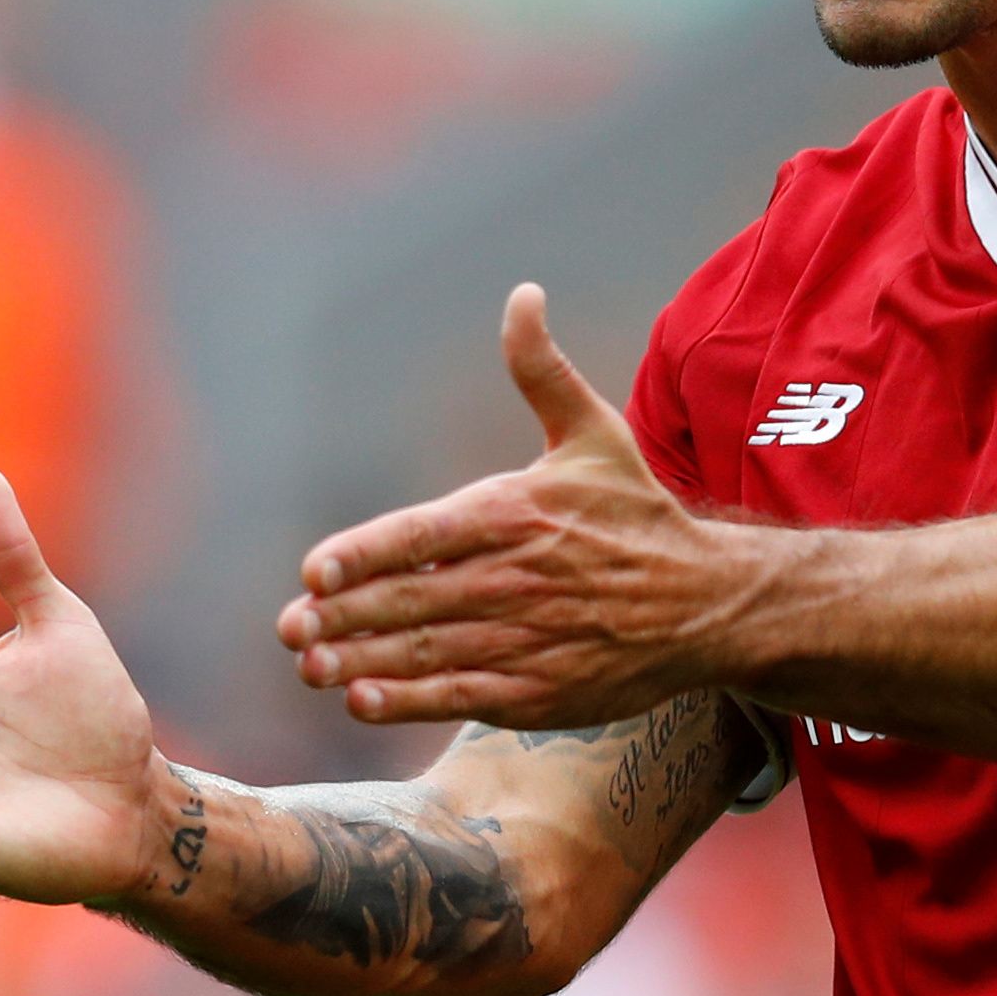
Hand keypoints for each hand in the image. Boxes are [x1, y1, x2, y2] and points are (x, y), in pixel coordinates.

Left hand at [277, 284, 752, 727]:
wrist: (709, 603)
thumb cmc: (638, 515)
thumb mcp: (594, 433)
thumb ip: (541, 371)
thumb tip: (522, 295)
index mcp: (518, 512)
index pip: (425, 535)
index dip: (365, 554)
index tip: (313, 570)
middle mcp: (518, 578)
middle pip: (414, 599)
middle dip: (344, 615)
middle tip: (287, 627)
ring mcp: (529, 640)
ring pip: (430, 651)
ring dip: (363, 660)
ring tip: (310, 666)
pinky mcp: (541, 692)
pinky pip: (462, 697)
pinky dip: (411, 701)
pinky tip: (362, 699)